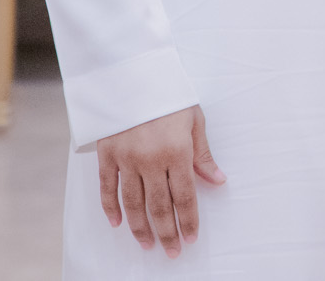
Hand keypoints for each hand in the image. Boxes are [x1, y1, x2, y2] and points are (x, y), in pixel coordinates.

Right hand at [97, 105, 226, 256]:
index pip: (184, 196)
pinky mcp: (107, 154)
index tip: (190, 238)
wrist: (131, 72)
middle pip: (159, 206)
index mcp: (177, 151)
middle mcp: (151, 159)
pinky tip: (118, 223)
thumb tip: (217, 181)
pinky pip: (108, 188)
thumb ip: (202, 154)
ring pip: (133, 203)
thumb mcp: (193, 119)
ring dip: (140, 227)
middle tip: (171, 251)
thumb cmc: (167, 93)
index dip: (187, 220)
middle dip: (166, 232)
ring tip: (147, 243)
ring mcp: (126, 159)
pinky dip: (111, 208)